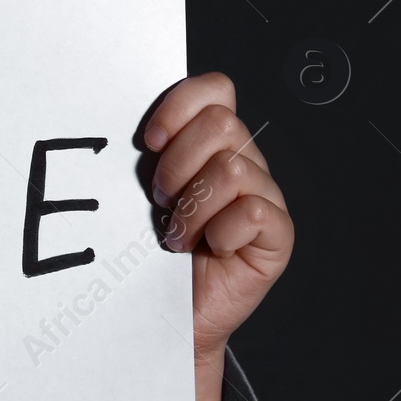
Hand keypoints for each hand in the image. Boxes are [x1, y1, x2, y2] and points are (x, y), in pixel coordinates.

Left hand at [143, 72, 292, 400]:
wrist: (166, 311)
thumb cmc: (149, 248)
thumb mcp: (140, 187)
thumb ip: (149, 149)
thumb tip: (124, 118)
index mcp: (210, 142)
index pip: (216, 89)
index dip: (181, 105)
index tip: (150, 140)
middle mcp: (242, 162)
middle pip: (223, 123)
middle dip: (179, 163)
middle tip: (160, 198)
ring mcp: (264, 196)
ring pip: (233, 168)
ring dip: (193, 205)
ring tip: (178, 231)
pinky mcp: (277, 234)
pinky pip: (253, 211)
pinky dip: (220, 231)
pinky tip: (209, 248)